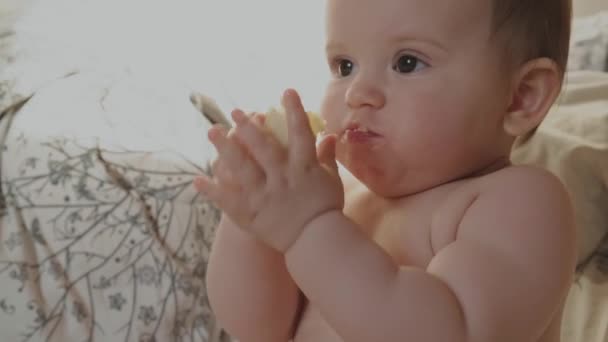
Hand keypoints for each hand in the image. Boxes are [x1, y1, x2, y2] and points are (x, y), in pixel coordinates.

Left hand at [194, 89, 343, 251]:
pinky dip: (212, 191)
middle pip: (262, 148)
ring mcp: (264, 197)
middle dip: (248, 127)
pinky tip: (197, 180)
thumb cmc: (325, 208)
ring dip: (225, 149)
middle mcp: (282, 179)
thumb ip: (327, 157)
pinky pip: (228, 201)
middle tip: (235, 111)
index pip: (300, 134)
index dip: (294, 111)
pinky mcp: (251, 214)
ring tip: (212, 131)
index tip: (286, 91)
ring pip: (241, 169)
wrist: (315, 242)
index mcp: (304, 169)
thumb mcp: (331, 180)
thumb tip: (329, 135)